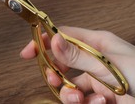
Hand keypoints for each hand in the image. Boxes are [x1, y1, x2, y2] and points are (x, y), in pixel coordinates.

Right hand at [20, 26, 134, 103]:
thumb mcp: (107, 64)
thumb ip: (77, 55)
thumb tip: (52, 40)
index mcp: (96, 43)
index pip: (62, 37)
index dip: (43, 42)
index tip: (27, 52)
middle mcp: (94, 61)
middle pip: (61, 63)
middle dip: (54, 72)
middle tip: (53, 78)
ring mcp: (98, 80)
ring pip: (69, 85)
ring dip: (69, 93)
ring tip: (78, 97)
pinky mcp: (102, 98)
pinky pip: (82, 100)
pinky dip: (86, 103)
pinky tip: (100, 103)